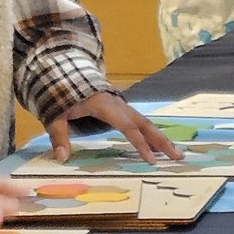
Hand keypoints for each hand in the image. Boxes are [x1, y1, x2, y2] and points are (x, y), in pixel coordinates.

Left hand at [45, 90, 181, 163]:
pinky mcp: (123, 109)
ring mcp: (123, 106)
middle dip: (162, 141)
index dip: (141, 144)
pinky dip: (152, 134)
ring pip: (146, 122)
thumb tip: (60, 158)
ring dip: (161, 138)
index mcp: (105, 106)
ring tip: (175, 155)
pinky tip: (160, 147)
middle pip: (145, 124)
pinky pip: (141, 122)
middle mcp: (119, 105)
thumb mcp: (56, 115)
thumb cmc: (63, 96)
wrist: (68, 74)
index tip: (151, 160)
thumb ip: (59, 136)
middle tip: (178, 157)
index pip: (128, 127)